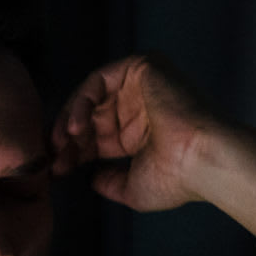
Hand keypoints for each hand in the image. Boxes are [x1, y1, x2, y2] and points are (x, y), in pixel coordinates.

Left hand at [51, 56, 228, 211]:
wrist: (201, 160)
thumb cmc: (176, 179)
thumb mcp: (133, 188)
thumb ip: (110, 183)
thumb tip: (93, 180)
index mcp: (140, 133)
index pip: (97, 137)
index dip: (74, 153)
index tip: (57, 171)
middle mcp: (140, 107)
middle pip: (91, 116)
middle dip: (68, 139)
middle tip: (53, 159)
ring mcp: (141, 86)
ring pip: (91, 96)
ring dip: (70, 119)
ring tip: (60, 143)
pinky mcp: (142, 67)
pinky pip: (99, 80)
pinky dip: (81, 101)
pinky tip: (74, 127)